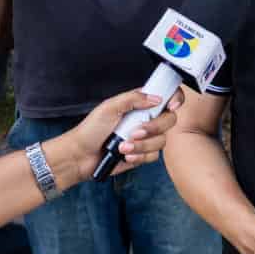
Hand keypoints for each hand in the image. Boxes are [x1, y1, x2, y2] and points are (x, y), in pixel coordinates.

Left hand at [62, 87, 183, 177]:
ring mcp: (144, 138)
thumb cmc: (90, 130)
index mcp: (138, 104)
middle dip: (153, 128)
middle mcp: (145, 120)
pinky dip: (139, 156)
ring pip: (161, 141)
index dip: (174, 98)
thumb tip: (156, 97)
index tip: (171, 105)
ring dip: (141, 145)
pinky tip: (125, 155)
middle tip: (135, 131)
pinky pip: (153, 156)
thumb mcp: (109, 107)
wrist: (81, 156)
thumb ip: (133, 98)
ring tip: (123, 146)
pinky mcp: (142, 154)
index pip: (164, 97)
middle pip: (168, 120)